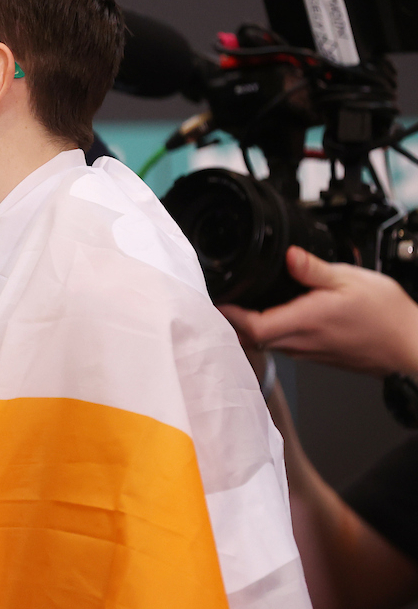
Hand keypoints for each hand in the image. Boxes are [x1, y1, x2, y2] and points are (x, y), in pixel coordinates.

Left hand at [219, 246, 417, 375]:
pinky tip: (273, 316)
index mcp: (304, 322)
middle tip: (220, 299)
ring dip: (250, 327)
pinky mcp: (318, 356)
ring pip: (266, 343)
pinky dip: (271, 332)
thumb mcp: (349, 279)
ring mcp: (308, 353)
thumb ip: (313, 268)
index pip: (251, 326)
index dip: (228, 315)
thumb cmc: (386, 316)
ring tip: (240, 305)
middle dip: (232, 321)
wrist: (411, 345)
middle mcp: (301, 343)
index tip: (215, 300)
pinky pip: (284, 346)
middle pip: (251, 338)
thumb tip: (288, 255)